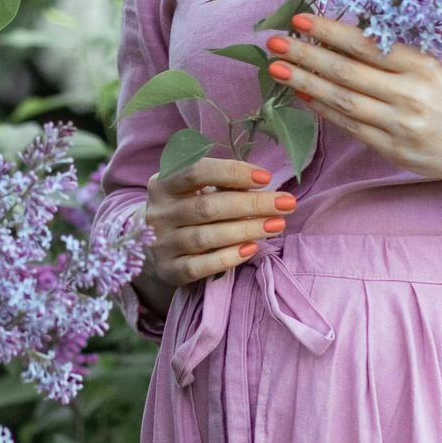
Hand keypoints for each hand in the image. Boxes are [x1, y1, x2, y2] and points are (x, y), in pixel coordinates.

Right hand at [131, 156, 295, 316]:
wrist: (155, 242)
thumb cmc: (186, 206)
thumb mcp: (195, 189)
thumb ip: (222, 184)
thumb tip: (261, 184)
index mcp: (162, 184)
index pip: (196, 172)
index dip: (233, 172)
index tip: (266, 178)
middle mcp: (157, 213)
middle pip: (208, 207)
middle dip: (252, 204)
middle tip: (286, 204)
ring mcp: (160, 244)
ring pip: (206, 237)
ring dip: (247, 229)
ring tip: (277, 225)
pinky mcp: (168, 270)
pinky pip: (200, 266)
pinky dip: (228, 258)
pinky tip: (252, 248)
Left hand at [260, 11, 441, 183]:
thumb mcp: (429, 67)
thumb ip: (391, 55)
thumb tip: (337, 38)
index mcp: (421, 65)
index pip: (367, 45)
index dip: (330, 32)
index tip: (300, 19)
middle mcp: (411, 94)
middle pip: (348, 73)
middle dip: (307, 56)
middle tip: (276, 42)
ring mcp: (401, 125)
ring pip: (344, 102)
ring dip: (307, 84)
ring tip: (278, 69)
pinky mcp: (393, 150)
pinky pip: (351, 127)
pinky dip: (324, 111)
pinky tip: (304, 96)